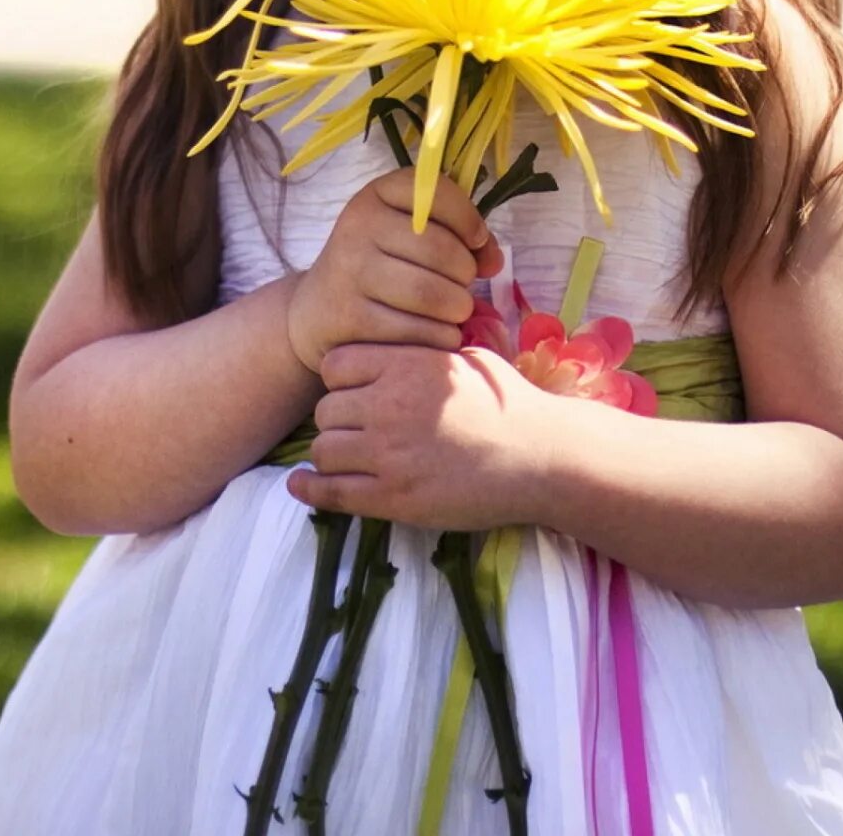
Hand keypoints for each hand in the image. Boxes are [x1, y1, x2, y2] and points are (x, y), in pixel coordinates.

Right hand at [283, 168, 502, 374]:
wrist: (317, 311)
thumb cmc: (380, 266)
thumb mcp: (410, 235)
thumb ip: (460, 237)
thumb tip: (493, 261)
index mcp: (377, 195)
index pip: (438, 192)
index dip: (469, 219)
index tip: (475, 241)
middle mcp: (358, 226)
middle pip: (441, 251)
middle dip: (465, 274)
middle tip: (462, 286)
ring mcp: (350, 272)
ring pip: (431, 295)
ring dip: (457, 308)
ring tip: (453, 310)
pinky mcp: (351, 318)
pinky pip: (418, 331)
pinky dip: (441, 337)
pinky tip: (438, 333)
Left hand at [285, 342, 567, 531]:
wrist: (539, 458)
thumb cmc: (509, 405)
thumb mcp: (465, 358)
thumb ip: (422, 352)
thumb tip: (398, 344)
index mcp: (406, 366)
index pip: (334, 365)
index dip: (340, 379)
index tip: (355, 391)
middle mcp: (389, 406)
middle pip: (325, 410)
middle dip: (337, 419)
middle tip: (357, 429)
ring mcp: (388, 454)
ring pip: (323, 449)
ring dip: (330, 454)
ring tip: (347, 458)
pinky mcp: (393, 498)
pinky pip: (331, 493)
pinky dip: (311, 489)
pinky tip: (302, 485)